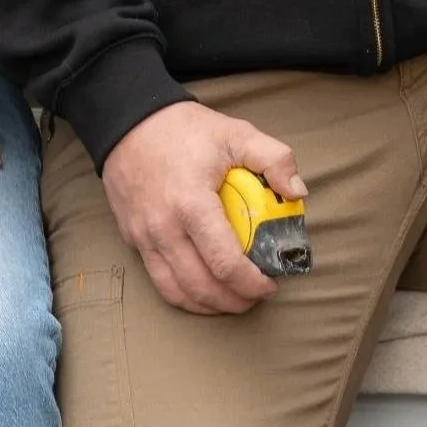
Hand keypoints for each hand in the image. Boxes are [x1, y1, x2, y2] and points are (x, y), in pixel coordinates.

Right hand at [102, 101, 305, 315]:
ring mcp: (144, 236)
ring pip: (176, 292)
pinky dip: (183, 294)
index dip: (252, 284)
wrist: (128, 120)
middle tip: (256, 297)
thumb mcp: (236, 133)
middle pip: (201, 287)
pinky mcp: (133, 238)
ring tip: (232, 299)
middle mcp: (164, 227)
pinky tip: (202, 289)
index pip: (225, 262)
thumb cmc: (184, 129)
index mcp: (192, 203)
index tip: (270, 284)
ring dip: (208, 305)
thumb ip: (275, 158)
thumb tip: (297, 192)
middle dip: (234, 301)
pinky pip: (158, 279)